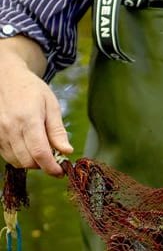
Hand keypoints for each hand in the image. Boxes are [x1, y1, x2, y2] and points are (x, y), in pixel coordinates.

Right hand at [0, 36, 72, 176]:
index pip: (40, 153)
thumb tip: (67, 151)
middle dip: (43, 166)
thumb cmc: (32, 90)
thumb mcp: (52, 106)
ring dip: (32, 163)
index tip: (61, 172)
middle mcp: (10, 128)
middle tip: (55, 160)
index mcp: (28, 119)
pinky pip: (7, 155)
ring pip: (16, 161)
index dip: (51, 167)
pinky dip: (20, 157)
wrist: (7, 78)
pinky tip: (29, 148)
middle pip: (28, 161)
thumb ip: (58, 131)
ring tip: (43, 152)